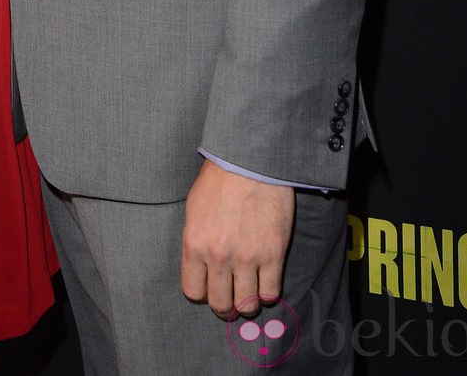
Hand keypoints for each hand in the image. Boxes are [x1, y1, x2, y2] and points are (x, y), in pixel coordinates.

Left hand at [181, 159, 294, 318]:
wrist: (250, 161)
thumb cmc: (220, 180)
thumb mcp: (194, 209)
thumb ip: (196, 241)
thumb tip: (200, 267)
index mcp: (194, 244)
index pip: (193, 292)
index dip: (203, 292)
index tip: (211, 286)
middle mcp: (218, 256)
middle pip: (220, 304)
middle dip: (225, 305)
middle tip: (232, 295)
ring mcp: (247, 257)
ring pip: (247, 305)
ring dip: (248, 302)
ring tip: (250, 289)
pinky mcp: (273, 254)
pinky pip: (270, 293)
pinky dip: (268, 292)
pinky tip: (265, 279)